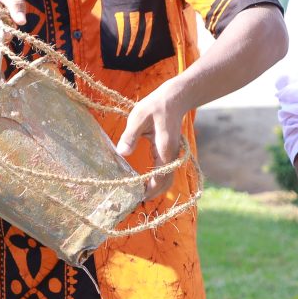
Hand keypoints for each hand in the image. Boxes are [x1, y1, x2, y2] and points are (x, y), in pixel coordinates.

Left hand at [114, 82, 185, 201]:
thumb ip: (130, 136)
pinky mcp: (169, 153)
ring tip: (137, 194)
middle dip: (152, 193)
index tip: (136, 196)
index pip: (160, 177)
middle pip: (165, 183)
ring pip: (167, 179)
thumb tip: (122, 153)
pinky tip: (143, 183)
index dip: (149, 189)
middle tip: (133, 200)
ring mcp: (172, 155)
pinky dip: (156, 180)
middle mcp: (171, 155)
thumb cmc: (155, 106)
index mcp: (164, 149)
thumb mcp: (138, 117)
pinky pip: (165, 172)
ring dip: (155, 189)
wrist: (175, 98)